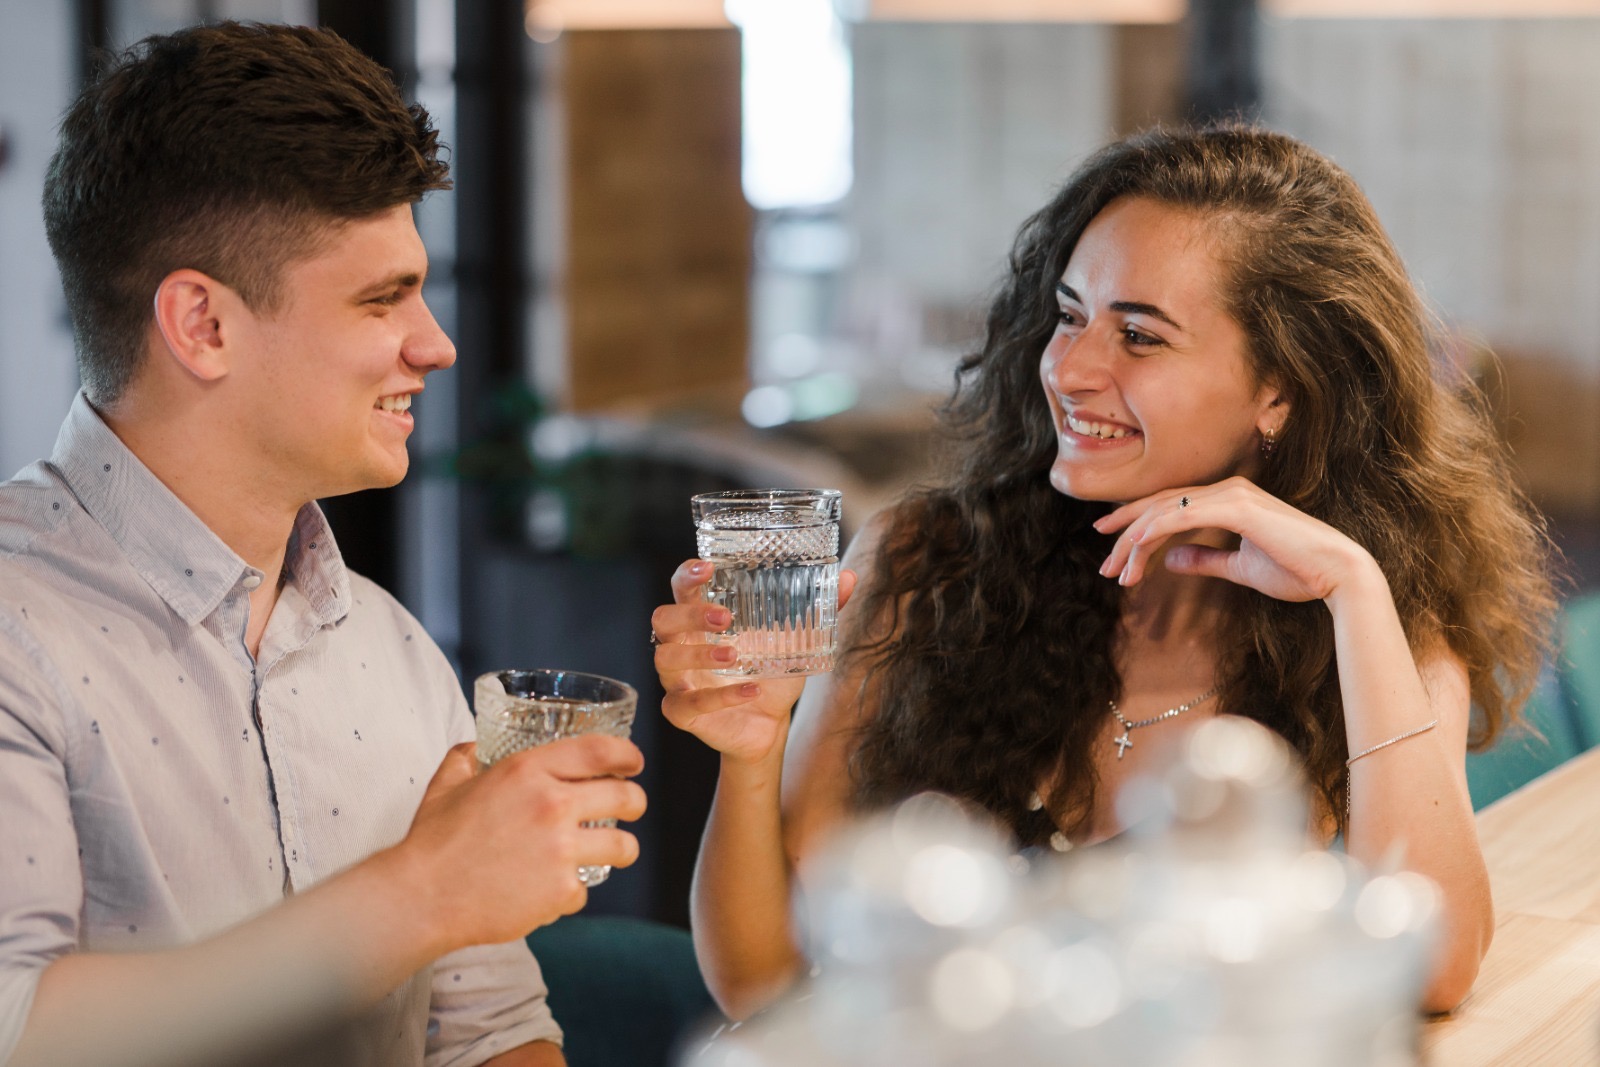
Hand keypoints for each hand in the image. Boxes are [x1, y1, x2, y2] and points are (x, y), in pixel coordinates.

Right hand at [396, 737, 645, 947]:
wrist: (422, 897)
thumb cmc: (433, 842)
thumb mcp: (447, 784)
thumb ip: (466, 757)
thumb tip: (476, 747)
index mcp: (528, 771)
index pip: (599, 751)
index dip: (626, 754)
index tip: (633, 762)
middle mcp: (552, 805)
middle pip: (625, 797)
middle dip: (634, 802)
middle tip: (630, 807)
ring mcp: (561, 850)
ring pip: (623, 846)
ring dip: (621, 848)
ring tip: (611, 851)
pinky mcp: (561, 891)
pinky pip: (585, 888)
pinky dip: (571, 891)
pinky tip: (550, 890)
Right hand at [652, 559, 856, 765]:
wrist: (769, 724)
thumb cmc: (771, 672)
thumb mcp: (796, 640)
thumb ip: (818, 609)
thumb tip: (850, 578)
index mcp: (701, 620)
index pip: (681, 588)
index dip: (687, 576)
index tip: (707, 567)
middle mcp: (682, 645)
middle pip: (662, 619)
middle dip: (688, 614)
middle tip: (725, 618)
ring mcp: (678, 680)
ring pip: (665, 660)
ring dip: (698, 654)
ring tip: (734, 655)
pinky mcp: (682, 713)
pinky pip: (688, 704)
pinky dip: (721, 698)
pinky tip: (751, 691)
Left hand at [1092, 476, 1373, 602]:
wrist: (1337, 574)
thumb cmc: (1298, 572)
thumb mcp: (1240, 568)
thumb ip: (1206, 560)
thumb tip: (1173, 560)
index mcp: (1229, 499)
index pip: (1169, 506)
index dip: (1136, 523)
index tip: (1112, 546)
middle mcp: (1226, 489)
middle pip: (1158, 505)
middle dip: (1125, 533)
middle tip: (1104, 562)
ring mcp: (1231, 495)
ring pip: (1163, 511)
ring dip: (1134, 542)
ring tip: (1117, 572)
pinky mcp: (1235, 507)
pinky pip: (1179, 516)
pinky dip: (1153, 533)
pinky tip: (1137, 554)